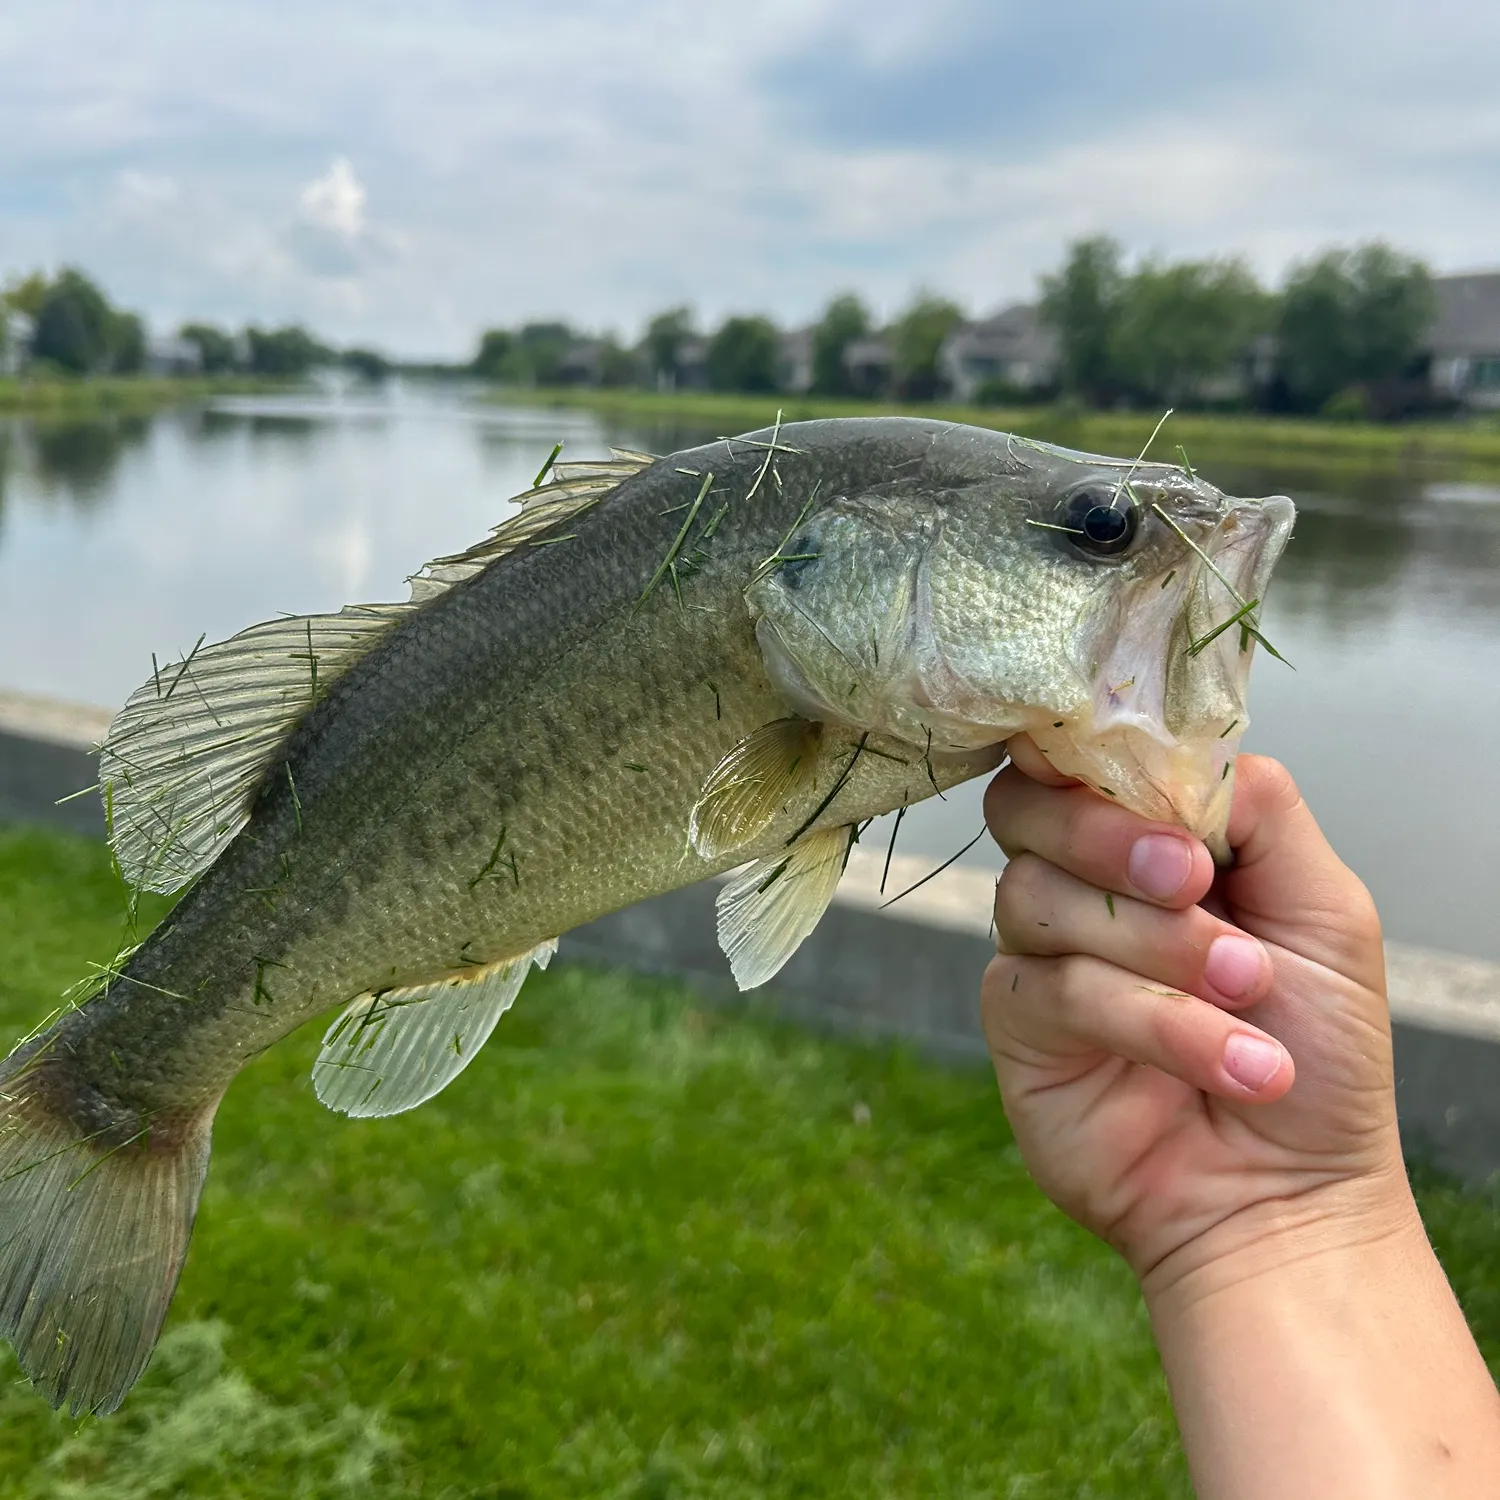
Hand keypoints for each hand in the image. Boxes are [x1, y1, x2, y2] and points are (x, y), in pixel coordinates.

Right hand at [980, 739, 1411, 1296]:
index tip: (1157, 791)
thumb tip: (1183, 746)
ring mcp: (1039, 952)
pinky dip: (1152, 1022)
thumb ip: (1258, 808)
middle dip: (1109, 837)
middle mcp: (1079, 884)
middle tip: (1196, 882)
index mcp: (1146, 841)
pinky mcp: (1017, 1026)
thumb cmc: (1318, 1050)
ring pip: (1039, 896)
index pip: (1078, 758)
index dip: (1093, 753)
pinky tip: (1232, 1063)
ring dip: (1158, 946)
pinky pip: (1054, 988)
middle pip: (1026, 807)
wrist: (1294, 1190)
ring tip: (1251, 996)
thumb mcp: (1325, 907)